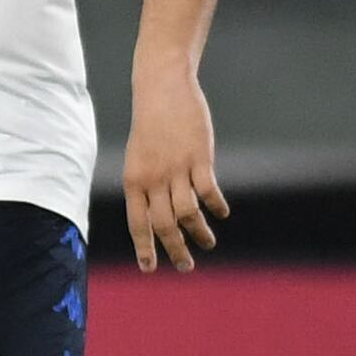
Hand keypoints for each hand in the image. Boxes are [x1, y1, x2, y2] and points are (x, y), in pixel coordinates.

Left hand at [123, 65, 227, 271]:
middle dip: (176, 250)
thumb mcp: (140, 157)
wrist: (161, 87)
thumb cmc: (151, 124)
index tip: (149, 268)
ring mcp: (176, 168)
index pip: (138, 223)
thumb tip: (162, 215)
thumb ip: (148, 186)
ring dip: (199, 233)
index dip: (144, 248)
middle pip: (164, 225)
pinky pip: (208, 191)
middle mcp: (153, 178)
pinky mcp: (199, 158)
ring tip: (207, 243)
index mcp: (134, 180)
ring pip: (188, 213)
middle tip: (186, 266)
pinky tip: (221, 213)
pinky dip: (216, 206)